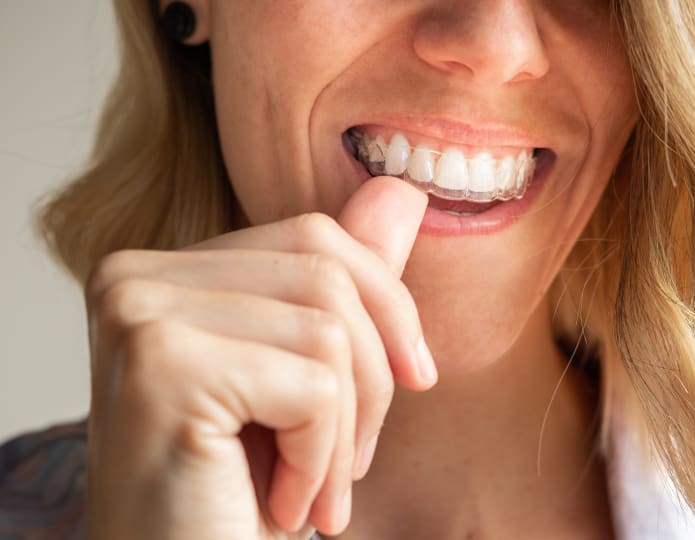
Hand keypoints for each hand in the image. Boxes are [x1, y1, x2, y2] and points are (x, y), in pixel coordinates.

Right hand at [83, 177, 433, 538]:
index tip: (413, 378)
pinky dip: (321, 459)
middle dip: (372, 378)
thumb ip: (342, 280)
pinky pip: (314, 386)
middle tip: (350, 466)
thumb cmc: (234, 491)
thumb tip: (403, 192)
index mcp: (160, 270)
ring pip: (329, 329)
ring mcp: (140, 314)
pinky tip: (280, 506)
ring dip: (347, 431)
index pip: (315, 237)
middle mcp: (133, 277)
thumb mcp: (301, 373)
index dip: (387, 308)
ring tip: (313, 494)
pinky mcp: (163, 365)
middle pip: (328, 274)